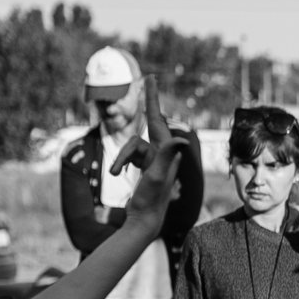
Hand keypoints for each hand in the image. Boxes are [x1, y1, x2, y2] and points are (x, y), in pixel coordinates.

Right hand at [119, 78, 185, 226]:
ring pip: (131, 146)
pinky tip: (118, 173)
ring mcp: (154, 159)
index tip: (152, 78)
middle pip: (151, 123)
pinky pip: (129, 156)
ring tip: (116, 174)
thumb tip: (183, 139)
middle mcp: (163, 152)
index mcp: (166, 151)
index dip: (153, 98)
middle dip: (149, 103)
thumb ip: (168, 156)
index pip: (158, 119)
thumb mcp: (158, 176)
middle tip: (150, 79)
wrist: (144, 220)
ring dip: (121, 159)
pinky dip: (121, 162)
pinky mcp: (145, 166)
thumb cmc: (151, 199)